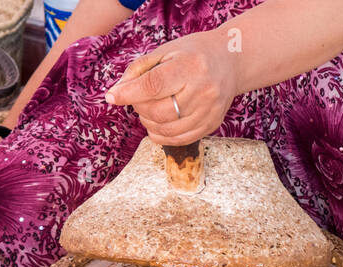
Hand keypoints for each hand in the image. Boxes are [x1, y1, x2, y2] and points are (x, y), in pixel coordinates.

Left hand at [104, 31, 238, 145]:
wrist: (230, 60)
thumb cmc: (193, 53)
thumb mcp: (165, 51)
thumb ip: (138, 70)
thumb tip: (114, 94)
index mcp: (191, 66)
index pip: (153, 86)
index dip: (129, 94)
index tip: (112, 97)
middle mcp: (203, 90)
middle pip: (158, 111)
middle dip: (140, 108)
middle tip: (138, 99)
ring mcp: (209, 110)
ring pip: (166, 129)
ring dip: (149, 123)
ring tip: (148, 109)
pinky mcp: (212, 124)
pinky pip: (180, 139)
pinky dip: (162, 135)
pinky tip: (157, 125)